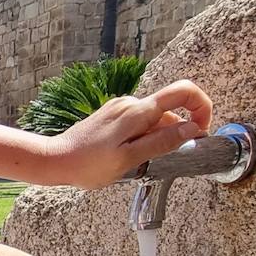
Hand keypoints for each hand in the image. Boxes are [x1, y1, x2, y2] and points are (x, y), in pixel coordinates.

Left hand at [47, 80, 213, 188]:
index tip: (202, 130)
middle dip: (174, 134)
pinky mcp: (112, 116)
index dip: (201, 106)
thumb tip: (191, 129)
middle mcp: (130, 103)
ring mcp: (120, 108)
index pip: (182, 91)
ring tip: (135, 162)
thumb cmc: (88, 165)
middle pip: (169, 111)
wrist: (54, 160)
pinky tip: (127, 155)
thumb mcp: (129, 159)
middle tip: (158, 160)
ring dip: (156, 139)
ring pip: (154, 120)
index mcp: (137, 111)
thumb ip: (161, 143)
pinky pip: (139, 123)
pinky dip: (143, 138)